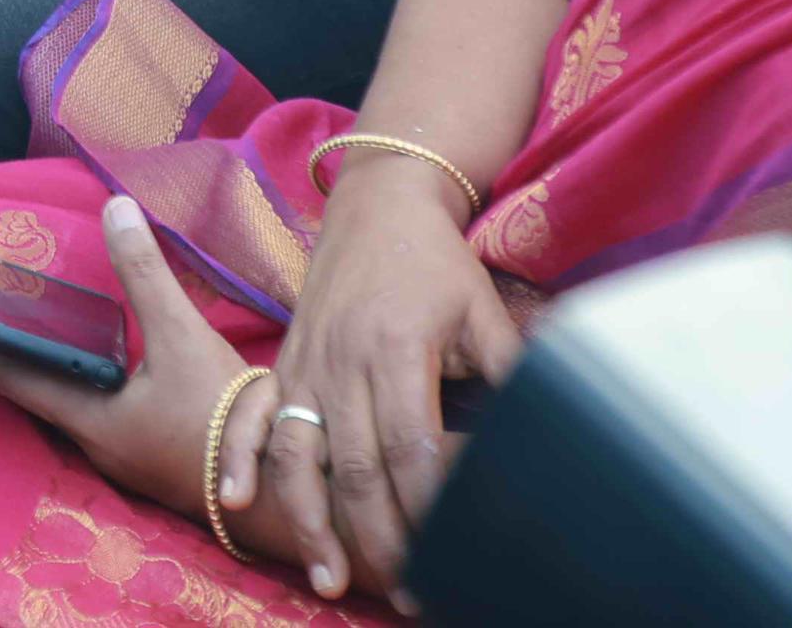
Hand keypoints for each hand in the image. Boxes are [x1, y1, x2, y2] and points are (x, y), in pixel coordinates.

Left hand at [0, 198, 318, 577]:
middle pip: (39, 394)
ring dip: (54, 370)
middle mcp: (98, 445)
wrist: (282, 491)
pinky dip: (89, 382)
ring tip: (40, 330)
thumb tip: (114, 206)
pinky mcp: (153, 457)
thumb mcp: (182, 337)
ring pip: (74, 405)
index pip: (14, 379)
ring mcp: (126, 457)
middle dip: (14, 354)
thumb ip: (145, 273)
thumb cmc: (225, 419)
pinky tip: (104, 362)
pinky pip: (104, 413)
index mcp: (91, 421)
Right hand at [258, 147, 525, 604]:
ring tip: (330, 581)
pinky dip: (242, 461)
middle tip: (410, 594)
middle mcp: (341, 361)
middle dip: (380, 538)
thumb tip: (553, 427)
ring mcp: (305, 364)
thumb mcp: (483, 310)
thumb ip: (511, 370)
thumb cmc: (437, 262)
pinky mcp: (283, 364)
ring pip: (299, 456)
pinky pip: (255, 420)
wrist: (377, 202)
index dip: (428, 506)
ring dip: (310, 523)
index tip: (450, 553)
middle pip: (354, 467)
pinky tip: (239, 505)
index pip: (410, 446)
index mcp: (395, 347)